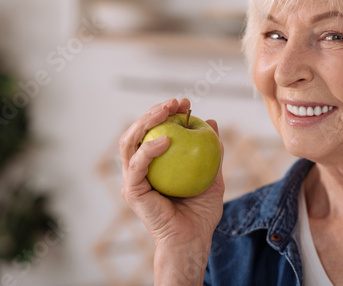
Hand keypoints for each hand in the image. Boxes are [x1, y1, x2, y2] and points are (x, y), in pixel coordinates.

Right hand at [119, 98, 224, 247]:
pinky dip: (150, 149)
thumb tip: (212, 122)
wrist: (193, 239)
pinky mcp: (132, 190)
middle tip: (175, 102)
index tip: (185, 103)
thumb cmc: (201, 212)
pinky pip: (137, 165)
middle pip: (137, 132)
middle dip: (154, 112)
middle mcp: (138, 168)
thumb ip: (211, 151)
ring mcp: (132, 179)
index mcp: (153, 164)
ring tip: (167, 111)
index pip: (153, 131)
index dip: (165, 113)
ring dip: (146, 122)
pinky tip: (168, 138)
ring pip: (129, 142)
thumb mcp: (212, 176)